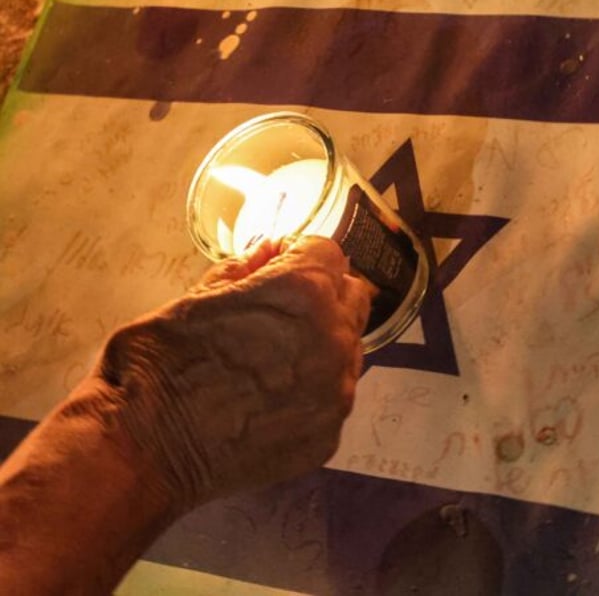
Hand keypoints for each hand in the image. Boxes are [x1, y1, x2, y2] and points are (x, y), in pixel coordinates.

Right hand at [95, 236, 370, 509]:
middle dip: (323, 295)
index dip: (299, 254)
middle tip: (280, 312)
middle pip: (351, 297)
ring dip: (321, 344)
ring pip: (348, 349)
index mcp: (301, 293)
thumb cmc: (157, 366)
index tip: (277, 266)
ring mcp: (336, 391)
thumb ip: (241, 271)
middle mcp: (332, 339)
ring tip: (272, 362)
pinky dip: (312, 392)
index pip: (328, 252)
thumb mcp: (191, 299)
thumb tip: (267, 253)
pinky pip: (333, 397)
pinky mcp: (329, 434)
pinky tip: (270, 402)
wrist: (143, 451)